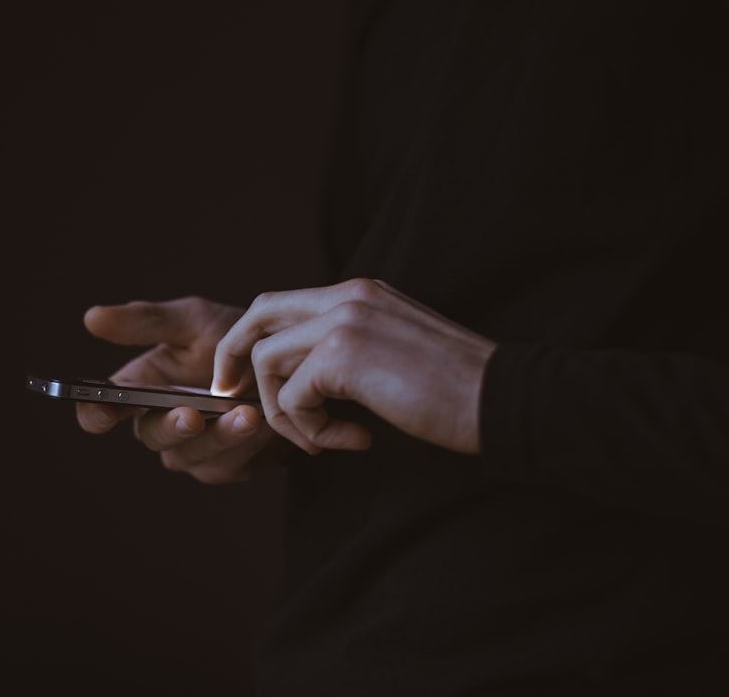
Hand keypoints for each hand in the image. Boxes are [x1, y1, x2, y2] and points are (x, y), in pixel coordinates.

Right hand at [77, 297, 279, 483]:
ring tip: (246, 413)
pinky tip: (265, 422)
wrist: (288, 362)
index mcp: (140, 388)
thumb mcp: (193, 320)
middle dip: (171, 427)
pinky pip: (227, 464)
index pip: (102, 409)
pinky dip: (246, 444)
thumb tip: (91, 317)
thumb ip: (146, 321)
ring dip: (219, 437)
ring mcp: (192, 449)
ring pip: (190, 455)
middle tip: (191, 415)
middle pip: (150, 437)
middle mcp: (159, 423)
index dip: (96, 413)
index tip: (104, 410)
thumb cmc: (233, 337)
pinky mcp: (225, 465)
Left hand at [211, 278, 496, 454]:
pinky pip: (293, 397)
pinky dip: (310, 430)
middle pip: (258, 315)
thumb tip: (303, 378)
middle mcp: (347, 296)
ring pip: (268, 361)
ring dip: (283, 411)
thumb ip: (349, 350)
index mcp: (359, 292)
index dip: (251, 340)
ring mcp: (344, 320)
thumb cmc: (455, 389)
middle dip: (234, 358)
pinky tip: (351, 440)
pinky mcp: (344, 355)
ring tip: (321, 438)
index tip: (243, 379)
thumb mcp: (393, 351)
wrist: (502, 399)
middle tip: (231, 397)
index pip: (281, 304)